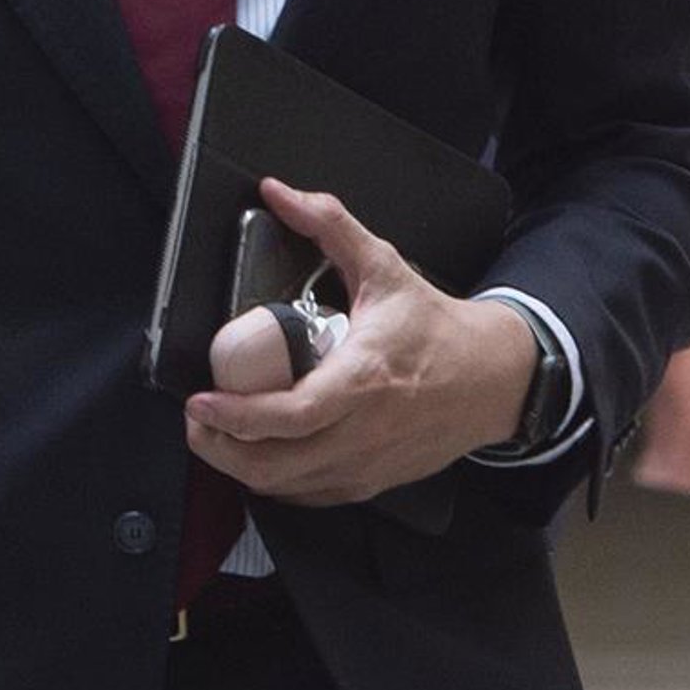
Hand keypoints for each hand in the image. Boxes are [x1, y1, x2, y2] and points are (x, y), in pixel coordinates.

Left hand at [183, 178, 535, 505]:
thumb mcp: (384, 267)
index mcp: (364, 379)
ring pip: (287, 486)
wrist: (493, 378)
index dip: (237, 417)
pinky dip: (276, 480)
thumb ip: (330, 225)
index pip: (292, 415)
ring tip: (218, 437)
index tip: (201, 402)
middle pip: (276, 463)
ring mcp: (368, 463)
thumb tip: (281, 194)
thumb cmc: (436, 328)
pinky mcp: (372, 482)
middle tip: (197, 422)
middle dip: (221, 449)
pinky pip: (309, 495)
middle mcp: (365, 430)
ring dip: (241, 467)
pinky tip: (260, 455)